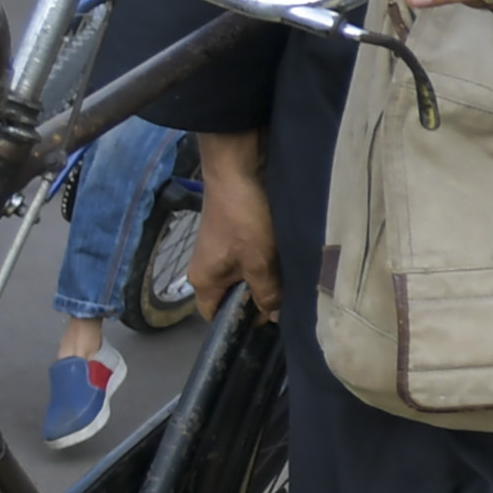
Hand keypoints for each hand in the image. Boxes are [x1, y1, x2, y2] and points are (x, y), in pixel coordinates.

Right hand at [188, 130, 281, 317]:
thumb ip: (266, 293)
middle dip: (259, 300)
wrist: (239, 168)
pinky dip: (267, 261)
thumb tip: (274, 317)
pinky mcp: (235, 235)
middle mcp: (207, 269)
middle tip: (287, 300)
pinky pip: (252, 258)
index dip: (241, 323)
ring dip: (267, 279)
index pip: (215, 317)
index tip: (269, 320)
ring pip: (247, 277)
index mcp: (203, 282)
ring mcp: (221, 251)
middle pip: (234, 297)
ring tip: (289, 279)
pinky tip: (285, 259)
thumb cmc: (244, 219)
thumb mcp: (259, 262)